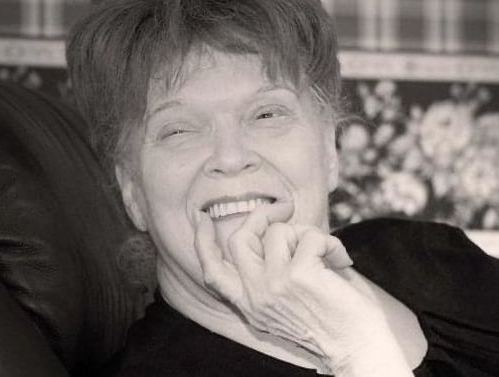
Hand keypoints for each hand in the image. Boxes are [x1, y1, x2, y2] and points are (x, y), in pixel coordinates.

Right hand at [193, 202, 412, 375]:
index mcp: (249, 305)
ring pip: (278, 232)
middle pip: (239, 239)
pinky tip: (341, 260)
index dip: (202, 242)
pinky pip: (310, 237)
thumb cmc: (331, 322)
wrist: (360, 351)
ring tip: (327, 255)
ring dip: (307, 234)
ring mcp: (274, 285)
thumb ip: (270, 273)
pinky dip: (330, 242)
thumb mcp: (287, 303)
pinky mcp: (298, 275)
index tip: (201, 219)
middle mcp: (255, 296)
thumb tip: (272, 231)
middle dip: (261, 216)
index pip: (212, 273)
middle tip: (284, 210)